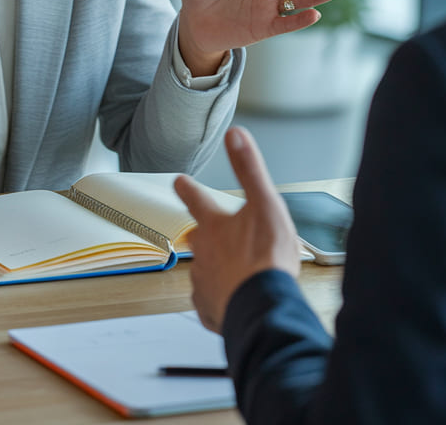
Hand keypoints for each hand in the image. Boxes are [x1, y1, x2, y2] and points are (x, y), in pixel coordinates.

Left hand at [174, 127, 300, 332]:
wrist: (265, 308)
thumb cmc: (266, 258)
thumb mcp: (264, 203)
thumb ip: (249, 169)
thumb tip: (235, 135)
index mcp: (213, 225)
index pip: (195, 198)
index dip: (187, 188)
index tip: (179, 181)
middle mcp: (202, 253)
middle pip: (199, 238)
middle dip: (206, 234)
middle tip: (215, 234)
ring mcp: (204, 282)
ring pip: (205, 269)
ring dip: (217, 267)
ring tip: (236, 270)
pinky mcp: (211, 310)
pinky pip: (212, 301)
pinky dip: (221, 298)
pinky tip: (234, 298)